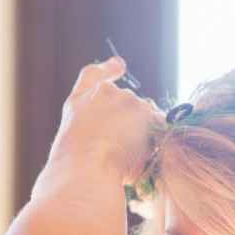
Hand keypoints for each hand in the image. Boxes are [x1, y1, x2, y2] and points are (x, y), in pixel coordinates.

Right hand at [48, 58, 164, 185]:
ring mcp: (128, 100)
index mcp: (80, 100)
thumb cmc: (76, 168)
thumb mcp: (74, 145)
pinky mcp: (147, 113)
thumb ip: (95, 132)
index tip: (120, 65)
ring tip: (128, 156)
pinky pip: (160, 125)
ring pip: (146, 115)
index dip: (109, 68)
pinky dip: (157, 138)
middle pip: (128, 102)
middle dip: (131, 121)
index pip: (95, 75)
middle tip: (124, 149)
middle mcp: (105, 93)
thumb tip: (121, 140)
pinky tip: (145, 154)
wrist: (85, 170)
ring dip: (144, 132)